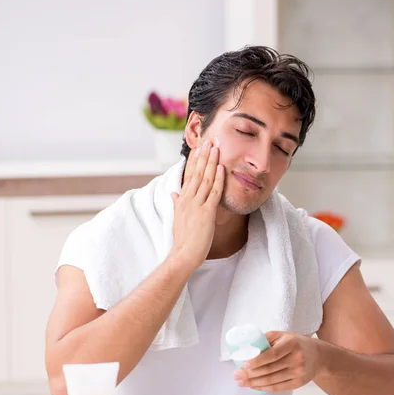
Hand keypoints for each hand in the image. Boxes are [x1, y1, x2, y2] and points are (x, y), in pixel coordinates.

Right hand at [170, 141, 224, 269]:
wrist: (183, 254)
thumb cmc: (182, 239)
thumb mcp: (177, 218)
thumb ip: (176, 203)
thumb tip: (173, 192)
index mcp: (182, 200)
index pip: (188, 175)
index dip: (194, 160)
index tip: (198, 148)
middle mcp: (188, 199)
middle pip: (196, 172)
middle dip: (203, 155)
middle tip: (209, 140)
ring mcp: (196, 205)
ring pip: (205, 178)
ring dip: (211, 162)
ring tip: (216, 147)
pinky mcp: (206, 212)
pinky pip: (213, 192)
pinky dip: (217, 178)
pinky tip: (221, 167)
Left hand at [233, 332, 321, 391]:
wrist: (318, 356)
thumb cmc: (296, 343)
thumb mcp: (283, 335)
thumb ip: (267, 338)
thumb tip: (248, 346)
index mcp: (291, 344)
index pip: (272, 354)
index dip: (257, 360)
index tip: (243, 364)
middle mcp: (296, 359)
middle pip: (270, 369)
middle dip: (250, 374)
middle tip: (236, 375)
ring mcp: (298, 372)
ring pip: (272, 380)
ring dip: (253, 383)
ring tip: (240, 382)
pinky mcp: (298, 383)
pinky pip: (278, 388)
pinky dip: (263, 388)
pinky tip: (253, 386)